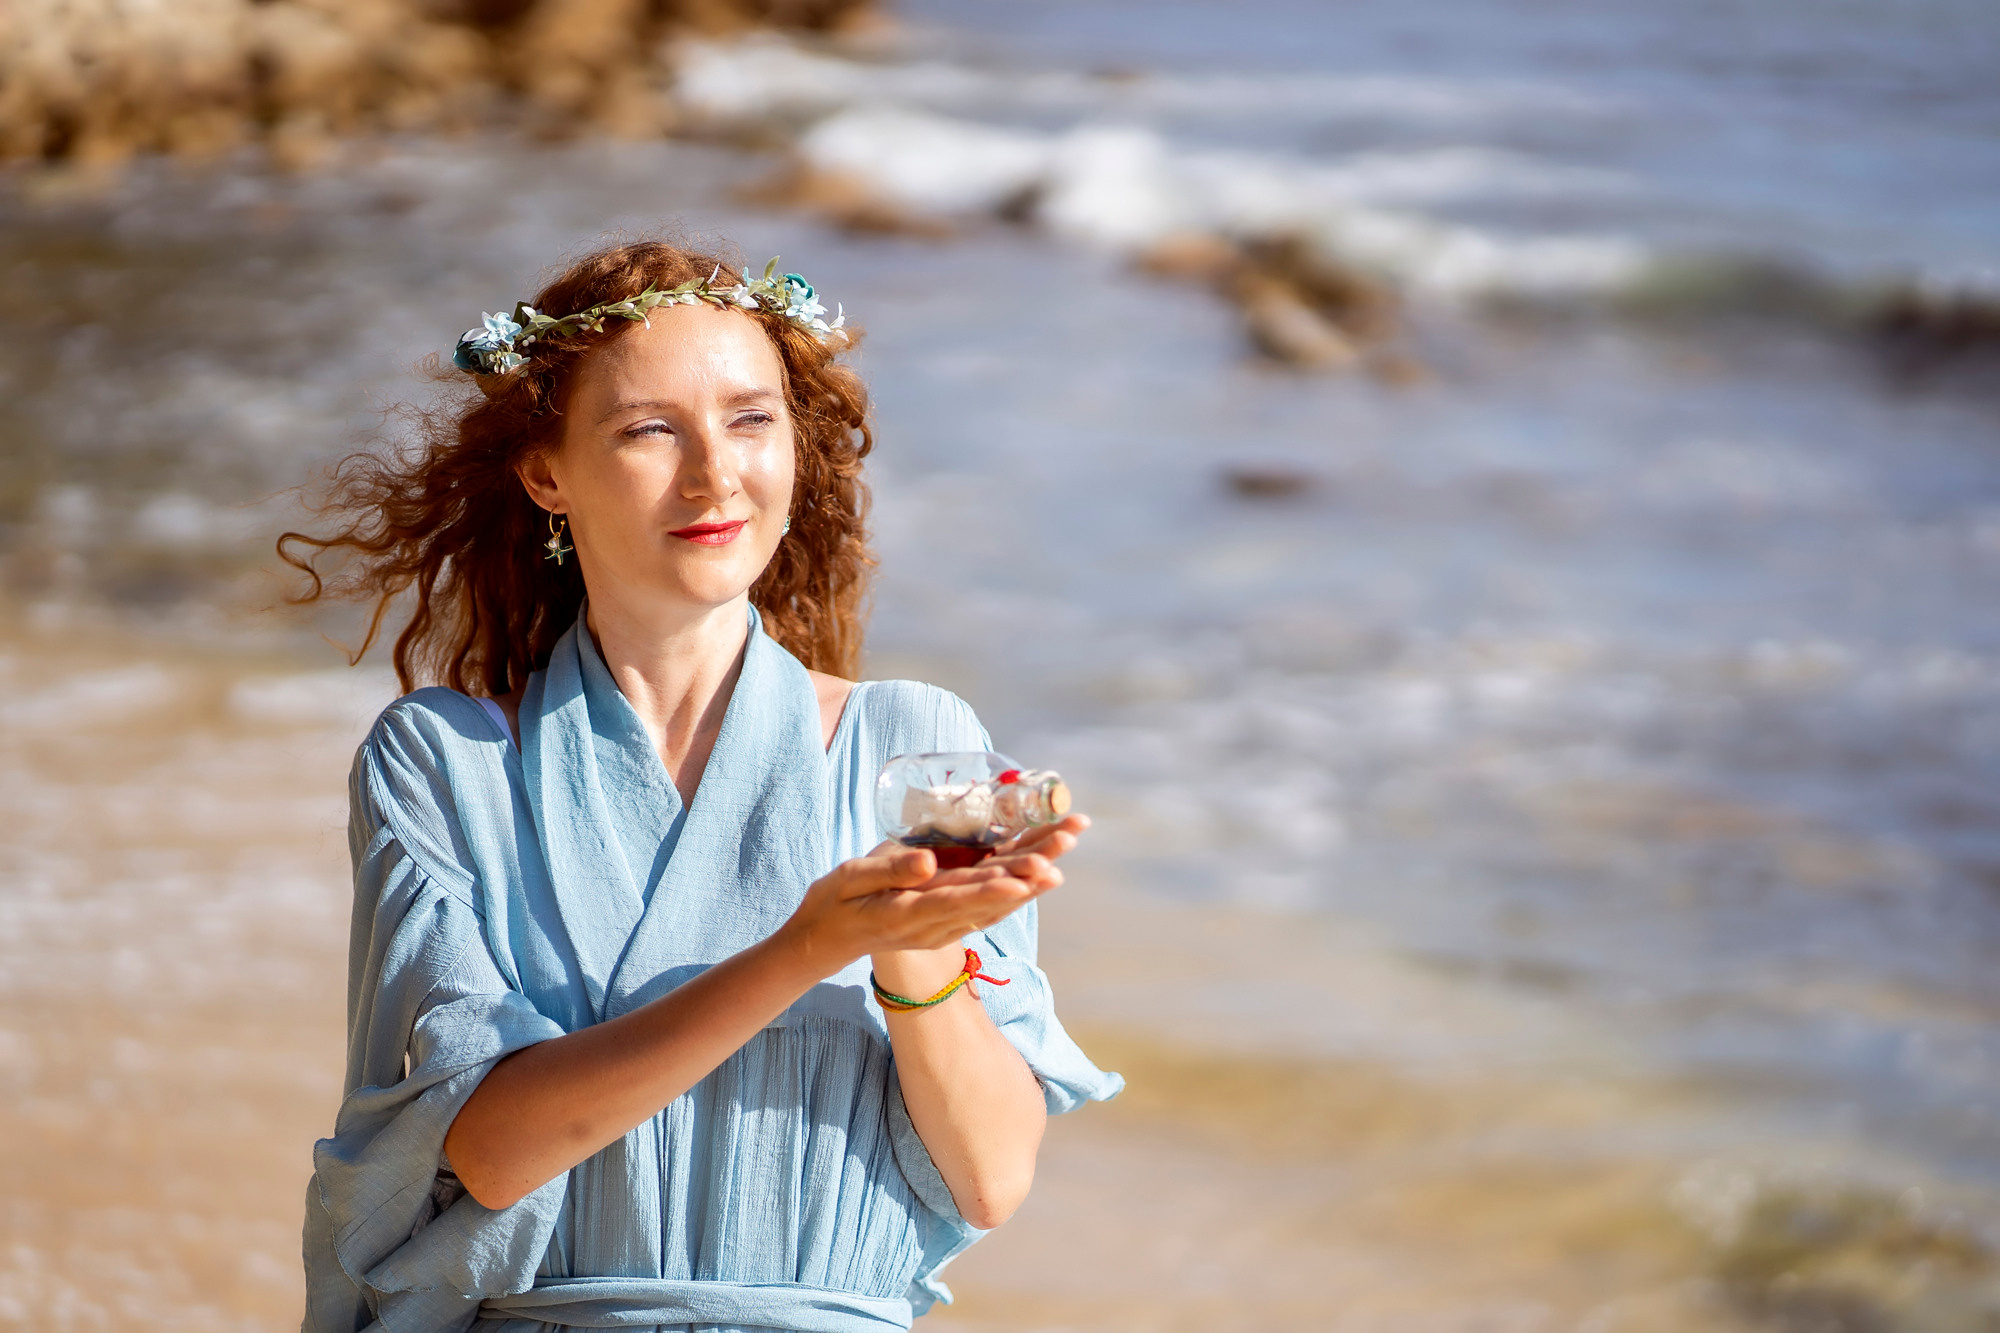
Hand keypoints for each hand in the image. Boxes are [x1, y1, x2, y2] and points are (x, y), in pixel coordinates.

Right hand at [778, 822, 1076, 978]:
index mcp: (909, 913)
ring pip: (1000, 901)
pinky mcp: (951, 921)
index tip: (1030, 876)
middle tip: (1068, 839)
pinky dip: (1021, 885)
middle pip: (992, 897)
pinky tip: (1046, 866)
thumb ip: (888, 870)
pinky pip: (992, 904)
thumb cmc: (836, 902)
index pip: (959, 900)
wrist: (829, 940)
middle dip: (1033, 868)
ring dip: (1036, 873)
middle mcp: (936, 925)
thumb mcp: (850, 880)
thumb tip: (927, 860)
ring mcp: (946, 926)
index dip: (996, 889)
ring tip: (1068, 841)